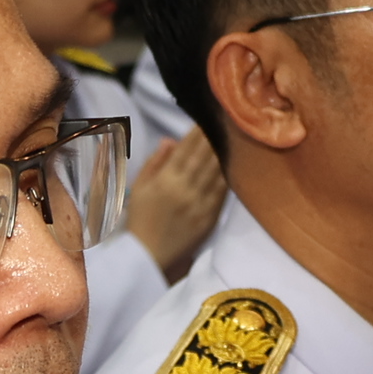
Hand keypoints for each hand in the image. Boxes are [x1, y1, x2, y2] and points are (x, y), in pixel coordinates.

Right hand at [126, 129, 226, 280]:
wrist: (148, 255)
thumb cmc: (140, 219)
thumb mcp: (139, 188)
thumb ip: (155, 162)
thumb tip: (171, 140)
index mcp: (166, 180)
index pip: (186, 149)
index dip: (197, 132)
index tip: (206, 118)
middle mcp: (185, 188)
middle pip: (204, 156)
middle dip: (214, 137)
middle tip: (223, 121)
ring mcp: (200, 203)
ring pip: (217, 171)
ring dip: (224, 152)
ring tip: (232, 136)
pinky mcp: (210, 216)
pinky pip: (222, 191)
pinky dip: (228, 174)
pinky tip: (233, 162)